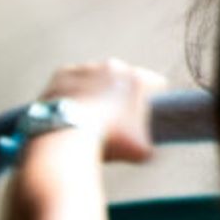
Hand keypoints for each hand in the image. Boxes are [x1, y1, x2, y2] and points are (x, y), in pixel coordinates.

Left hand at [36, 58, 161, 162]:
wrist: (68, 138)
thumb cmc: (108, 142)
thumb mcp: (141, 151)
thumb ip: (149, 143)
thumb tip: (147, 148)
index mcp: (138, 80)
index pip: (156, 83)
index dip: (153, 99)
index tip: (146, 113)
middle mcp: (114, 67)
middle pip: (124, 79)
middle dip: (121, 94)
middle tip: (115, 119)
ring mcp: (87, 69)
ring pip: (96, 77)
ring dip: (96, 91)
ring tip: (89, 117)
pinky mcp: (63, 74)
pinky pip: (72, 80)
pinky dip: (72, 91)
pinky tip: (71, 109)